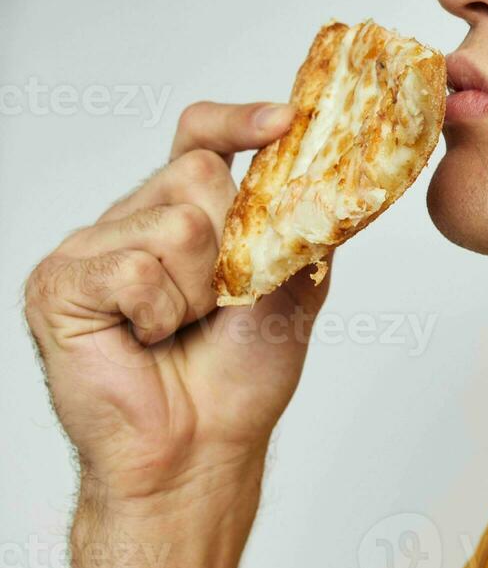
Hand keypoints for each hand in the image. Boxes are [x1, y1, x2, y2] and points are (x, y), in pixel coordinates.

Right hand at [25, 100, 334, 503]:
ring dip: (199, 288)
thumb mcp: (297, 283)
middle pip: (198, 174)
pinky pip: (134, 268)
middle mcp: (133, 218)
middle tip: (221, 300)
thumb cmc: (241, 372)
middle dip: (234, 243)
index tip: (287, 121)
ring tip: (182, 326)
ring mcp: (90, 247)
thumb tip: (347, 175)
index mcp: (183, 210)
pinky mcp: (60, 283)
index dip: (240, 120)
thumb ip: (308, 222)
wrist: (201, 446)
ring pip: (175, 224)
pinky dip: (159, 313)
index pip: (202, 136)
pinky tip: (146, 340)